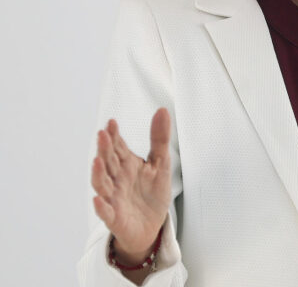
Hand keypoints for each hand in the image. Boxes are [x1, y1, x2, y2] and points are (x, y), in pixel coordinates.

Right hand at [91, 107, 171, 259]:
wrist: (152, 226)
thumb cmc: (152, 192)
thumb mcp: (161, 162)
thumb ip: (159, 138)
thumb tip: (162, 110)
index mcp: (126, 164)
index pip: (118, 147)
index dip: (114, 135)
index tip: (112, 122)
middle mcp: (117, 178)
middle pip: (108, 162)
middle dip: (104, 148)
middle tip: (103, 134)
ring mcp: (114, 198)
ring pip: (102, 184)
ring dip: (98, 173)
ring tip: (97, 160)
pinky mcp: (115, 218)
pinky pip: (106, 212)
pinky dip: (101, 207)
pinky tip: (97, 199)